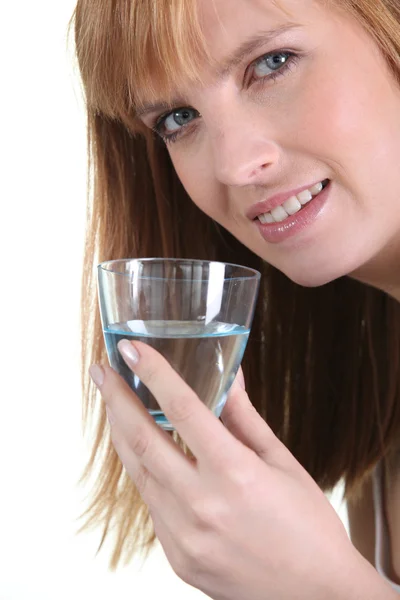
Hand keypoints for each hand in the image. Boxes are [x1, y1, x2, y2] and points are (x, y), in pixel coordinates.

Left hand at [89, 340, 393, 599]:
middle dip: (115, 400)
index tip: (132, 350)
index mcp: (236, 475)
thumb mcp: (281, 463)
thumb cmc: (308, 527)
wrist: (317, 596)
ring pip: (139, 472)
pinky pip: (151, 503)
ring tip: (115, 405)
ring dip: (123, 433)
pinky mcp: (177, 557)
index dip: (154, 373)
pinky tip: (146, 453)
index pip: (183, 409)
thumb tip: (228, 377)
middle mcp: (203, 506)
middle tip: (101, 371)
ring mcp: (184, 536)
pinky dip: (145, 472)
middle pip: (143, 440)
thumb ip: (245, 418)